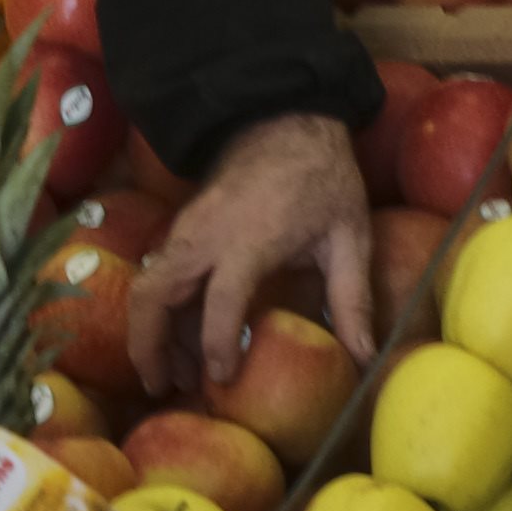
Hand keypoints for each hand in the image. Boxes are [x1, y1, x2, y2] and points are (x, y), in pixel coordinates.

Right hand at [130, 109, 379, 401]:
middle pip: (153, 297)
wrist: (285, 121)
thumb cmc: (322, 178)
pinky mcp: (181, 229)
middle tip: (164, 389)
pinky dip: (159, 313)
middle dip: (149, 346)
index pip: (220, 300)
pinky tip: (182, 342)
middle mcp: (204, 236)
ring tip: (172, 375)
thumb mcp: (349, 235)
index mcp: (249, 238)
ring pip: (146, 288)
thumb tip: (365, 358)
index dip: (216, 344)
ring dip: (150, 333)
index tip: (221, 379)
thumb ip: (352, 298)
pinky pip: (157, 276)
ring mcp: (186, 230)